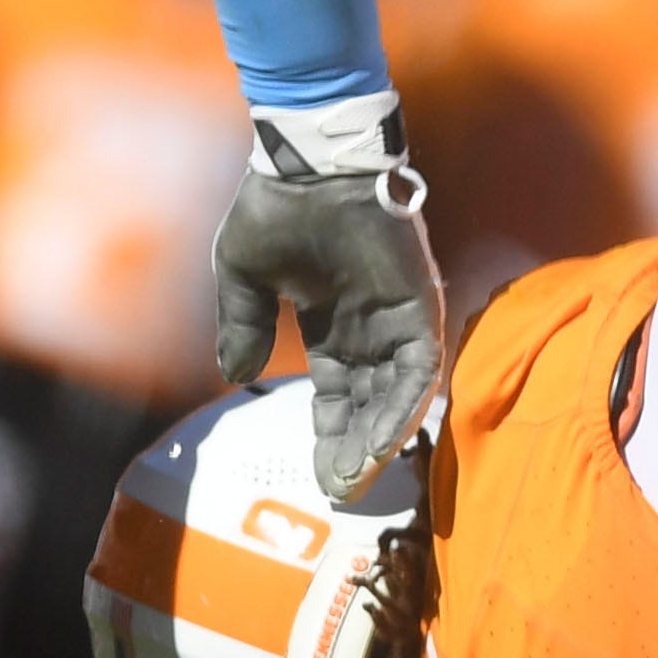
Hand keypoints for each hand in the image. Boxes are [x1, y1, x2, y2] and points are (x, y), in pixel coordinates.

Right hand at [213, 95, 450, 493]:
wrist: (308, 164)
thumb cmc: (277, 209)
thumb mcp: (245, 277)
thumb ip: (244, 326)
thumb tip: (238, 375)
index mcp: (334, 324)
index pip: (338, 394)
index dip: (329, 434)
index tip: (318, 478)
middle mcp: (371, 328)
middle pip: (369, 404)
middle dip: (355, 449)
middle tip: (341, 493)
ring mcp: (399, 317)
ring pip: (397, 394)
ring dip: (380, 438)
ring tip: (358, 478)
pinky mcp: (419, 305)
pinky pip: (418, 367)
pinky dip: (404, 407)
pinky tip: (383, 442)